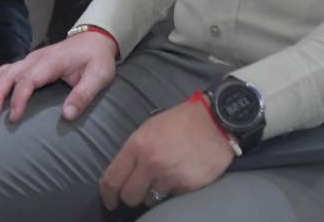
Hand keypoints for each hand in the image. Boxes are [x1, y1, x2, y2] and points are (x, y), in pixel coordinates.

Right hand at [0, 30, 116, 123]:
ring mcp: (30, 59)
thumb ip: (84, 94)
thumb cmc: (97, 59)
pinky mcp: (28, 63)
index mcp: (51, 61)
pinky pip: (5, 71)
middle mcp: (36, 58)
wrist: (95, 39)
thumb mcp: (98, 76)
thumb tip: (67, 115)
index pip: (28, 79)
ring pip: (3, 71)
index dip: (19, 98)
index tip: (14, 117)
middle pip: (9, 74)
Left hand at [99, 99, 235, 210]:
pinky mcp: (186, 186)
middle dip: (133, 196)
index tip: (110, 201)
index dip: (108, 195)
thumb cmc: (182, 122)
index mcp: (137, 145)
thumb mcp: (150, 128)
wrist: (215, 121)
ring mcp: (169, 175)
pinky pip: (172, 197)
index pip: (112, 179)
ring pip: (151, 200)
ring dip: (155, 192)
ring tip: (167, 175)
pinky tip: (181, 175)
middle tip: (141, 188)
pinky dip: (174, 190)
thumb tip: (122, 173)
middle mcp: (151, 162)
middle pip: (129, 196)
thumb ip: (134, 151)